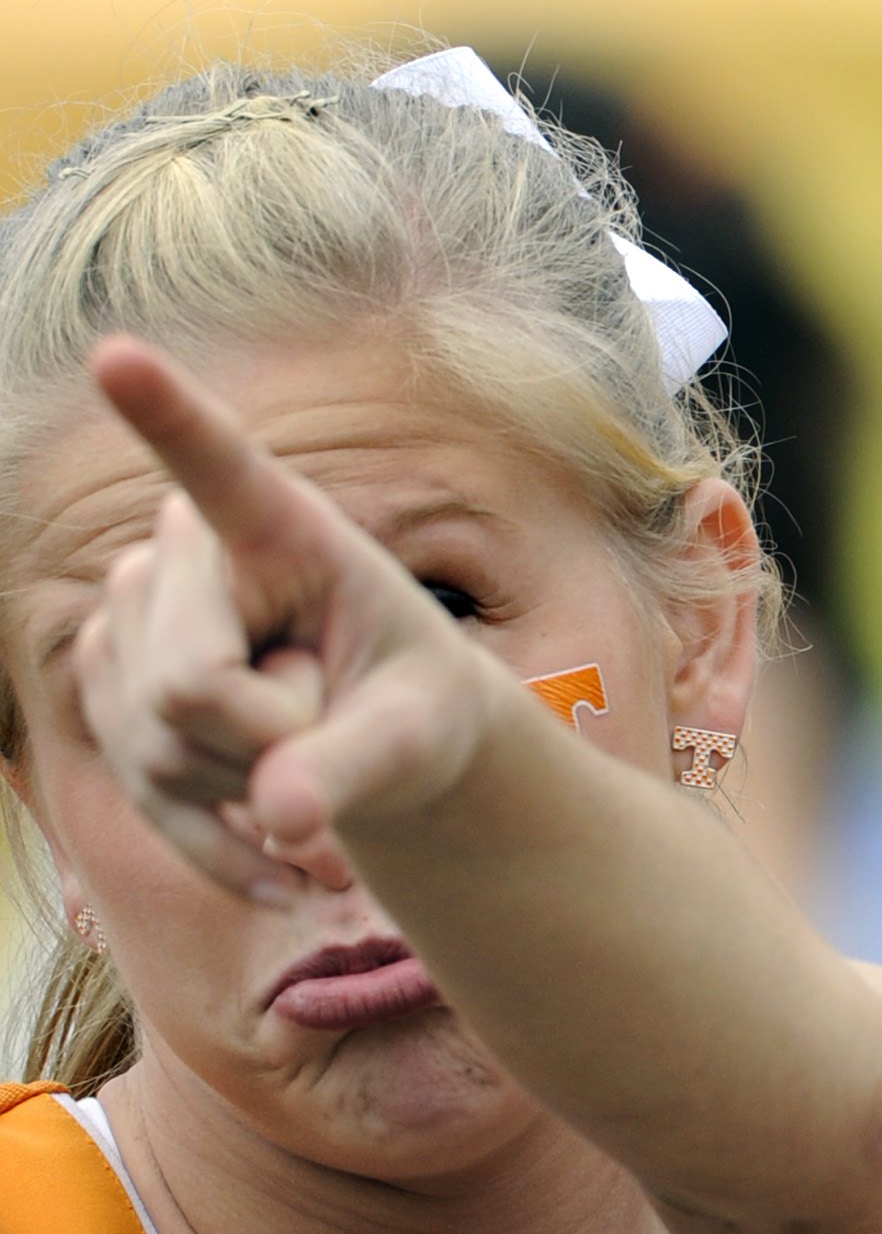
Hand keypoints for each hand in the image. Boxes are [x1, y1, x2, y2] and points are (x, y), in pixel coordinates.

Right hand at [75, 339, 492, 902]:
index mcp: (283, 527)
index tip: (119, 354)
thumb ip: (358, 765)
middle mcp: (181, 558)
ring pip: (163, 744)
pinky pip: (151, 802)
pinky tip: (289, 879)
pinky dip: (227, 853)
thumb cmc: (417, 705)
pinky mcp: (106, 695)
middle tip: (334, 724)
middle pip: (188, 685)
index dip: (165, 416)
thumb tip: (283, 819)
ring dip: (252, 790)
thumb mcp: (422, 735)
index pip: (219, 468)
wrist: (384, 743)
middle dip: (274, 742)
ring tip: (307, 756)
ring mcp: (127, 624)